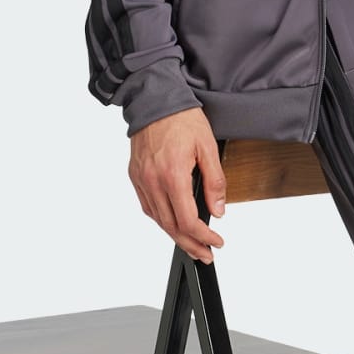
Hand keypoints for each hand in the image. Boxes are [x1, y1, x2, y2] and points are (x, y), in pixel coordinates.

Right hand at [128, 106, 227, 262]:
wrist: (155, 99)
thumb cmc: (181, 118)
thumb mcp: (208, 148)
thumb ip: (215, 182)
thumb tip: (218, 210)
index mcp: (172, 175)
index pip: (188, 220)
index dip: (203, 237)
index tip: (216, 243)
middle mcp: (153, 181)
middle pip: (171, 227)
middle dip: (190, 245)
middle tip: (205, 255)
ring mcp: (141, 180)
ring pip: (157, 220)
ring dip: (175, 237)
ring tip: (192, 245)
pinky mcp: (135, 176)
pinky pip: (147, 206)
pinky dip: (161, 220)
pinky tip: (172, 223)